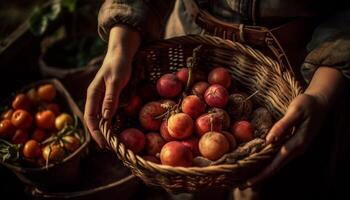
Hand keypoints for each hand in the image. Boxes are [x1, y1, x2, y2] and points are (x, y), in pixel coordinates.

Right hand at [84, 26, 139, 147]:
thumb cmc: (119, 65)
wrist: (122, 53)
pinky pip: (108, 112)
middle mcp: (95, 97)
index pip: (90, 117)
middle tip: (109, 147)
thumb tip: (106, 117)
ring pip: (100, 118)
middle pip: (93, 120)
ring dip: (105, 130)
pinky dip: (110, 122)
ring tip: (112, 142)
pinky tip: (116, 129)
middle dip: (99, 134)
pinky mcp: (109, 97)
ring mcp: (102, 98)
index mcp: (93, 94)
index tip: (103, 143)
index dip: (95, 131)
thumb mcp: (116, 81)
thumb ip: (110, 98)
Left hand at [242, 66, 344, 187]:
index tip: (249, 182)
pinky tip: (258, 163)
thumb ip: (283, 125)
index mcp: (297, 143)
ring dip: (263, 171)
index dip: (262, 174)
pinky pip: (279, 157)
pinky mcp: (293, 144)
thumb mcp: (295, 111)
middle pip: (275, 167)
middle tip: (242, 185)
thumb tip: (269, 139)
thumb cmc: (308, 104)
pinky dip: (268, 162)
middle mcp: (296, 150)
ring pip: (277, 163)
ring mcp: (295, 148)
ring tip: (246, 177)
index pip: (276, 163)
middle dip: (259, 177)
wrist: (321, 103)